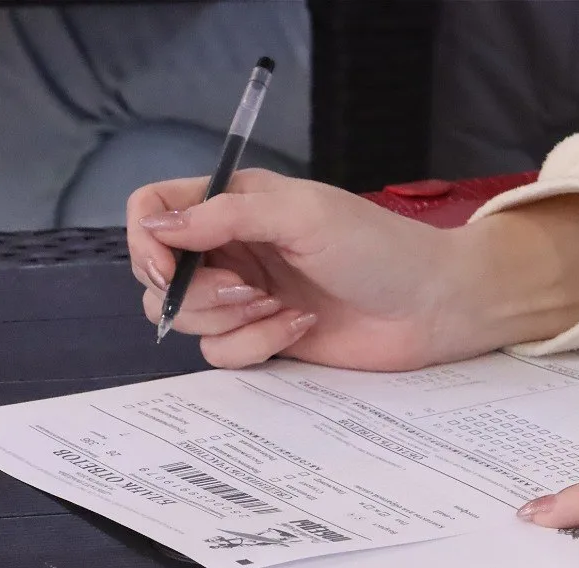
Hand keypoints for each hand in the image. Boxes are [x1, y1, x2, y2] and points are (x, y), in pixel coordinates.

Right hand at [127, 169, 578, 369]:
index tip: (167, 265)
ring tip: (281, 305)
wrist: (431, 305)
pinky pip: (222, 353)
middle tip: (248, 290)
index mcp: (234, 203)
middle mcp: (232, 247)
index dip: (147, 240)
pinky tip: (300, 325)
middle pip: (158, 275)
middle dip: (194, 292)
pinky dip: (257, 343)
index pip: (154, 211)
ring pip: (185, 319)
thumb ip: (226, 215)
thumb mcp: (302, 214)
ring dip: (229, 319)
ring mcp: (245, 295)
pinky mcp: (263, 337)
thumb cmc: (380, 247)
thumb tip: (159, 228)